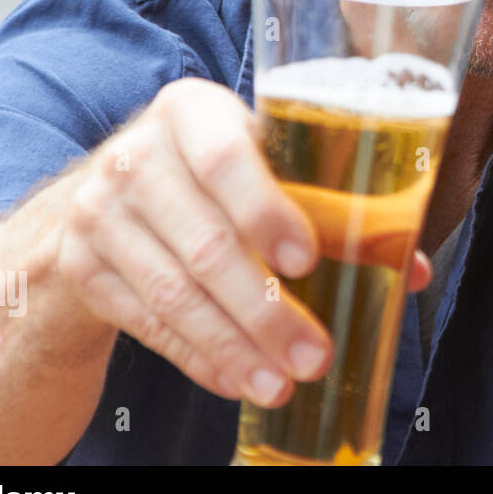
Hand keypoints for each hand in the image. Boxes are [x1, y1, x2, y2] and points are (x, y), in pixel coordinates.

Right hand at [54, 77, 431, 408]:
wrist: (107, 195)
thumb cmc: (216, 177)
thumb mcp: (262, 165)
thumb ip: (334, 208)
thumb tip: (410, 267)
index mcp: (192, 111)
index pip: (226, 158)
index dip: (267, 211)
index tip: (307, 261)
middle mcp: (136, 154)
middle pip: (206, 242)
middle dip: (266, 309)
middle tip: (315, 355)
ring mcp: (99, 211)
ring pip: (175, 293)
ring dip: (235, 346)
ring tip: (283, 382)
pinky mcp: (82, 264)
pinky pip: (147, 323)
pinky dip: (199, 357)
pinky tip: (238, 380)